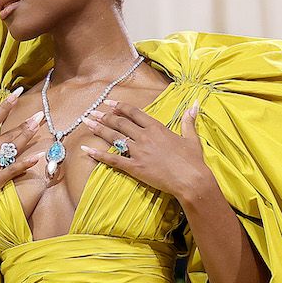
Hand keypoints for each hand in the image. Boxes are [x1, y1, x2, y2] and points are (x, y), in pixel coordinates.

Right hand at [0, 88, 39, 226]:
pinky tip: (38, 156)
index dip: (5, 107)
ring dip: (28, 135)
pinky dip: (27, 162)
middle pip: (8, 134)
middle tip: (39, 114)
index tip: (15, 95)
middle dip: (25, 124)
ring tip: (40, 125)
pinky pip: (14, 168)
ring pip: (13, 147)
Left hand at [80, 98, 216, 206]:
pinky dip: (98, 155)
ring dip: (98, 129)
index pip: (134, 113)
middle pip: (120, 123)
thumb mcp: (191, 138)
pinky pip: (113, 159)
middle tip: (92, 112)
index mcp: (157, 128)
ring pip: (114, 137)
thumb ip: (188, 121)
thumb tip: (195, 104)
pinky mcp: (135, 167)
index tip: (109, 103)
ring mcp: (138, 152)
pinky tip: (87, 150)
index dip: (120, 107)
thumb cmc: (193, 160)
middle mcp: (144, 136)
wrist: (190, 179)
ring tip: (86, 123)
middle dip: (104, 116)